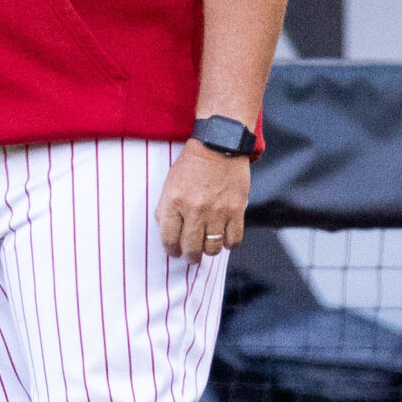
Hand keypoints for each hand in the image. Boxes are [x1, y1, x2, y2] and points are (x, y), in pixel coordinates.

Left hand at [155, 140, 249, 263]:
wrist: (218, 145)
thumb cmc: (192, 165)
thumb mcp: (170, 184)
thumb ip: (165, 210)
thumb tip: (168, 235)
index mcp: (174, 202)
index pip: (169, 238)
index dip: (171, 250)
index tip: (175, 251)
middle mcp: (195, 209)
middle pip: (191, 248)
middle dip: (190, 257)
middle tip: (191, 256)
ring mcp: (217, 210)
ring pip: (212, 248)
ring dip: (209, 251)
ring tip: (208, 246)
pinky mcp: (236, 209)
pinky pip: (233, 239)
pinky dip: (229, 244)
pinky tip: (224, 239)